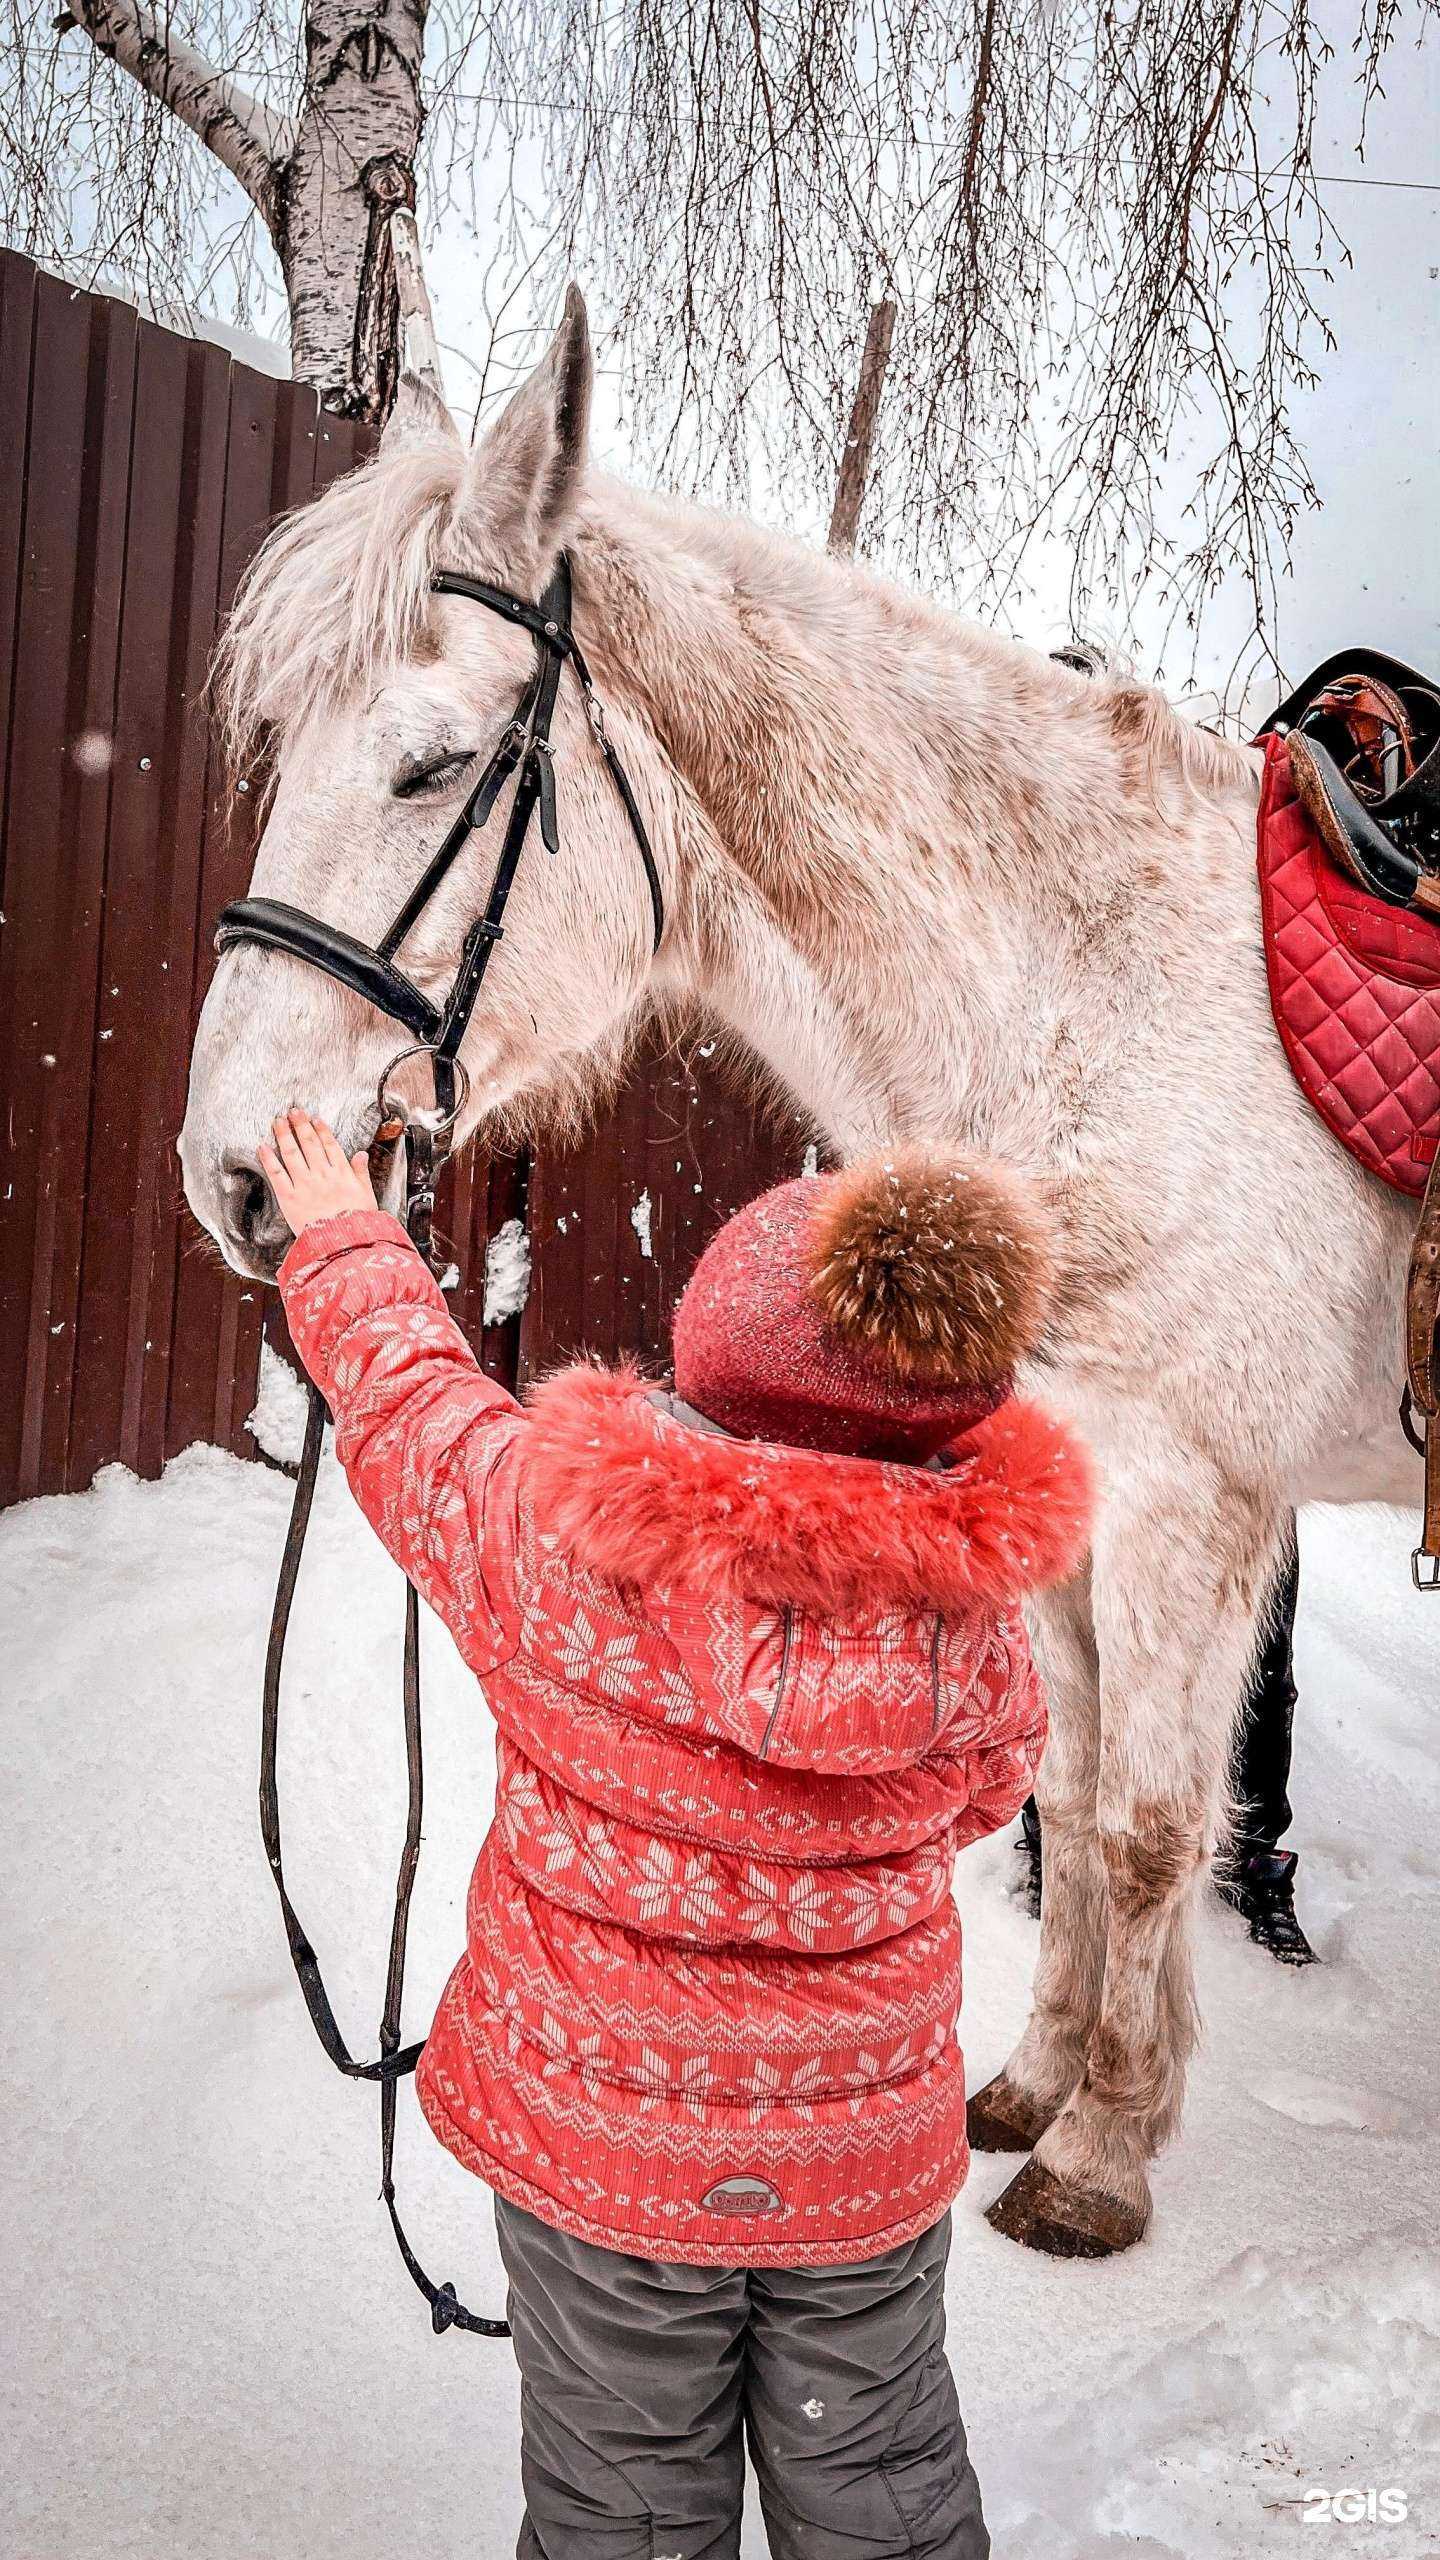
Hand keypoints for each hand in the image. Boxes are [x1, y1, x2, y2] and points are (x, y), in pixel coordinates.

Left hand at [258, 1111, 376, 1238]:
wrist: (344, 1245)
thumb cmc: (357, 1224)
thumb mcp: (367, 1196)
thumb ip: (361, 1173)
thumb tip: (361, 1154)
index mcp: (342, 1173)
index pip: (329, 1145)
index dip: (321, 1130)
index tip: (315, 1119)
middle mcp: (322, 1174)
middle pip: (309, 1143)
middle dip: (300, 1124)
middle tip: (293, 1111)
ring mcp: (304, 1184)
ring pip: (292, 1153)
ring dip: (284, 1134)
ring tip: (278, 1121)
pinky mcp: (289, 1197)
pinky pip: (277, 1174)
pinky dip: (268, 1159)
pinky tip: (262, 1147)